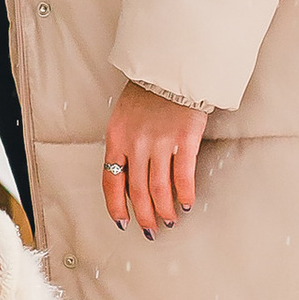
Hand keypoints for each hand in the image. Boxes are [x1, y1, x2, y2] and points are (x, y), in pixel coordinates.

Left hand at [103, 85, 207, 236]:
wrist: (171, 70)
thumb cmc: (147, 94)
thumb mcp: (123, 118)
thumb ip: (124, 145)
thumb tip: (127, 177)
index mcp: (116, 139)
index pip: (111, 181)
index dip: (116, 206)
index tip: (122, 222)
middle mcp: (135, 144)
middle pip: (137, 191)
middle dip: (144, 215)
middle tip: (151, 229)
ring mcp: (159, 142)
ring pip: (159, 188)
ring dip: (164, 209)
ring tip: (170, 220)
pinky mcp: (184, 140)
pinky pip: (183, 175)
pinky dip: (185, 194)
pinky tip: (187, 203)